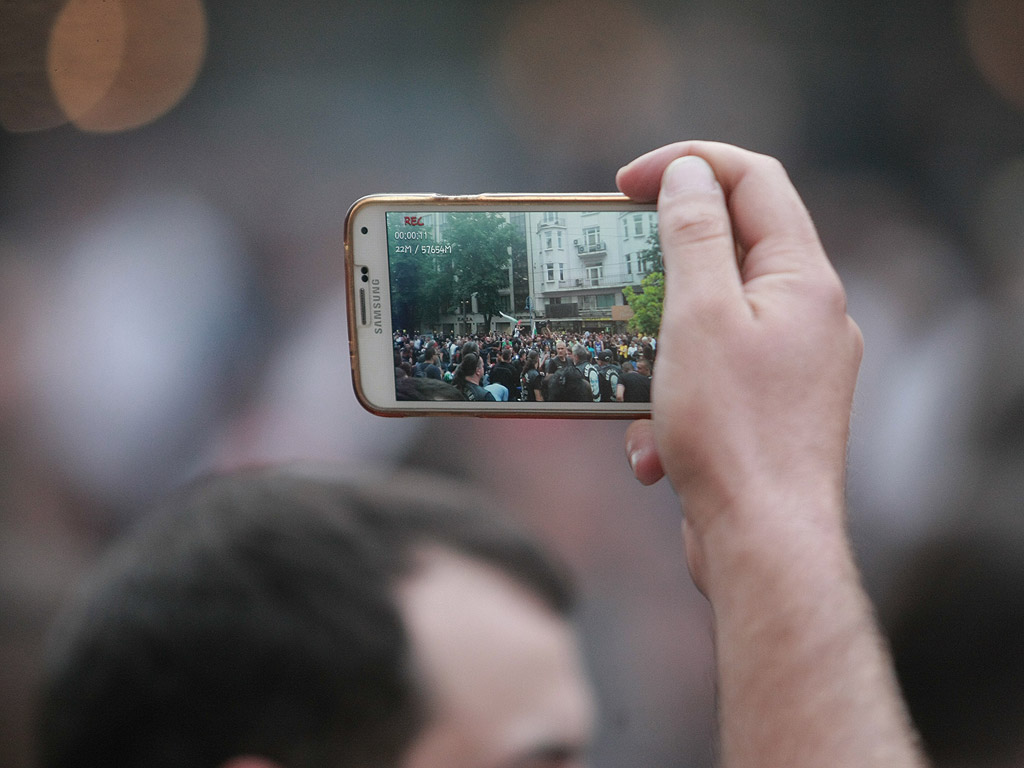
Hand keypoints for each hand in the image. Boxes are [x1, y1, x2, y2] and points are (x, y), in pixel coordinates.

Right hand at [617, 142, 862, 585]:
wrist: (763, 546)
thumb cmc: (732, 433)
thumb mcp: (699, 318)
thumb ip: (694, 236)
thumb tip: (690, 175)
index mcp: (803, 279)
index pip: (752, 180)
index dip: (687, 165)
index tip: (623, 184)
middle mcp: (808, 316)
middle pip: (728, 250)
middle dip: (659, 269)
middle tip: (613, 276)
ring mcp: (791, 366)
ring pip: (709, 323)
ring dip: (657, 351)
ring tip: (634, 393)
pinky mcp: (768, 409)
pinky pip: (710, 378)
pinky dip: (670, 401)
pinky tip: (653, 450)